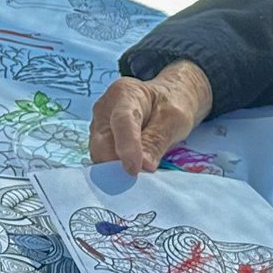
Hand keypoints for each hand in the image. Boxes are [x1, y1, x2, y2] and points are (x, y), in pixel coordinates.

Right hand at [88, 60, 213, 174]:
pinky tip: (131, 167)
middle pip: (102, 142)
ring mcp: (98, 124)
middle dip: (117, 163)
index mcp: (125, 93)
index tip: (135, 170)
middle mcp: (104, 108)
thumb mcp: (175, 120)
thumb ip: (157, 141)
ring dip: (116, 168)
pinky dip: (115, 167)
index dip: (127, 147)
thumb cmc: (171, 105)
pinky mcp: (98, 139)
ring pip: (99, 154)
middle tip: (140, 179)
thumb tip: (143, 166)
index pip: (122, 121)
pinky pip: (101, 158)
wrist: (165, 100)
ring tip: (139, 171)